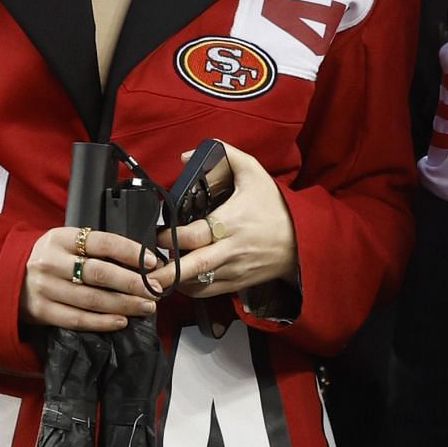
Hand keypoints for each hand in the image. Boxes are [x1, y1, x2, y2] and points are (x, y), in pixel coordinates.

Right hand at [20, 225, 157, 331]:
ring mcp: (45, 288)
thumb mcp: (65, 243)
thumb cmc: (49, 258)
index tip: (152, 262)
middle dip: (133, 283)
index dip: (130, 252)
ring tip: (146, 307)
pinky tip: (122, 321)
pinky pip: (78, 319)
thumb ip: (94, 248)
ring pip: (92, 299)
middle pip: (100, 273)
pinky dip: (103, 322)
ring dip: (124, 305)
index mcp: (61, 238)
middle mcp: (51, 262)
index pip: (103, 242)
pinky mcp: (42, 311)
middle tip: (156, 290)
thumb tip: (138, 260)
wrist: (7, 277)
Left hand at [149, 143, 295, 297]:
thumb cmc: (275, 206)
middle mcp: (231, 250)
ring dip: (174, 281)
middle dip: (165, 271)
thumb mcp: (254, 172)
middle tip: (144, 270)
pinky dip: (189, 288)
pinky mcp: (237, 283)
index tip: (156, 234)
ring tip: (155, 274)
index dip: (171, 238)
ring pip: (197, 283)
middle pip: (193, 266)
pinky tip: (177, 280)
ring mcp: (234, 270)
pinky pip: (207, 291)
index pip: (195, 235)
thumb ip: (225, 155)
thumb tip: (186, 156)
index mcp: (232, 222)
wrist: (303, 240)